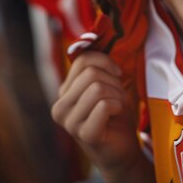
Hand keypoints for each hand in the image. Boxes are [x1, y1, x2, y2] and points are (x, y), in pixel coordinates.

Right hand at [51, 50, 140, 172]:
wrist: (122, 149)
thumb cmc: (114, 114)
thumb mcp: (104, 84)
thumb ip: (97, 65)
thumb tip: (96, 33)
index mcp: (64, 92)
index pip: (82, 60)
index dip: (105, 61)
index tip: (116, 73)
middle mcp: (60, 106)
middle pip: (91, 72)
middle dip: (113, 81)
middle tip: (118, 95)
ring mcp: (69, 122)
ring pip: (97, 87)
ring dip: (117, 94)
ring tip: (117, 106)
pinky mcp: (84, 134)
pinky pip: (104, 105)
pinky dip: (118, 106)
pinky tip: (116, 116)